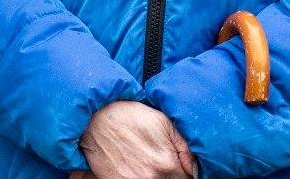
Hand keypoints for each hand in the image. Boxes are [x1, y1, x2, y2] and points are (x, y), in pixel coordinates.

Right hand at [78, 101, 196, 178]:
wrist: (94, 118)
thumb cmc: (129, 116)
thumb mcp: (163, 122)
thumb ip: (185, 148)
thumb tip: (195, 169)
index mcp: (166, 164)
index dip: (185, 173)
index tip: (179, 168)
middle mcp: (151, 178)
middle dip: (170, 175)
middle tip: (163, 165)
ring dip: (155, 177)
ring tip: (147, 165)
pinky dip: (136, 178)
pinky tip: (135, 169)